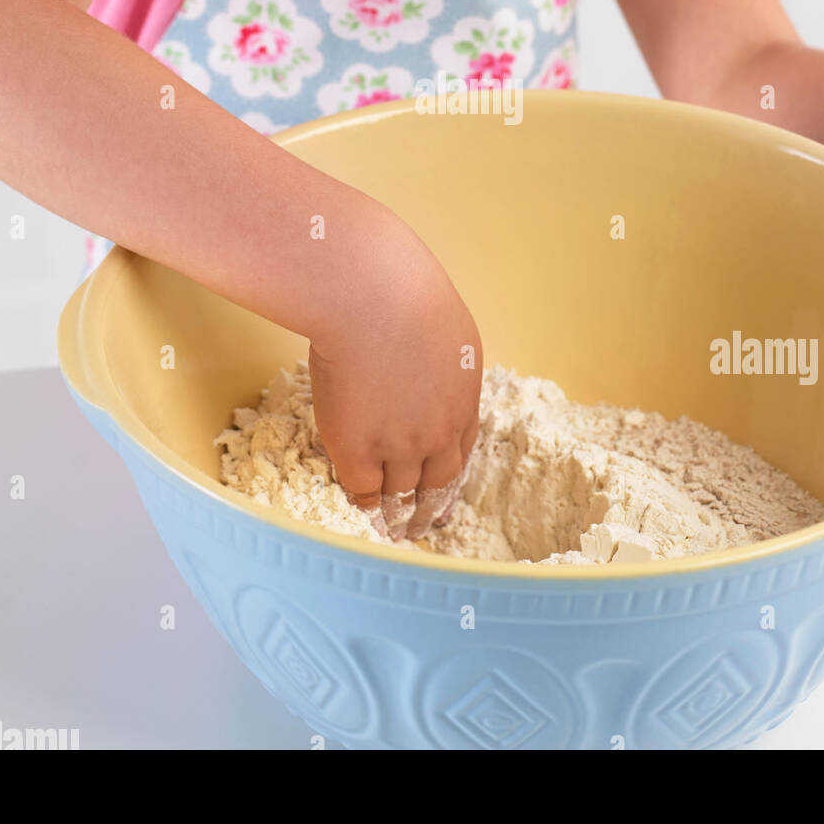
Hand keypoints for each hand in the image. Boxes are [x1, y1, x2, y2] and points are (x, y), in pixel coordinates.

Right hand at [307, 215, 481, 540]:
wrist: (373, 300)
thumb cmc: (405, 295)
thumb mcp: (447, 329)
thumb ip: (443, 361)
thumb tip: (430, 368)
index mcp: (464, 400)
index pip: (461, 450)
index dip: (448, 472)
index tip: (442, 487)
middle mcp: (439, 432)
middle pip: (438, 482)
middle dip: (430, 506)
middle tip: (423, 524)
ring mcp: (399, 446)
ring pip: (402, 494)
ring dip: (397, 514)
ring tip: (391, 528)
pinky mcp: (359, 451)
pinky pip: (363, 491)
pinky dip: (363, 502)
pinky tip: (360, 507)